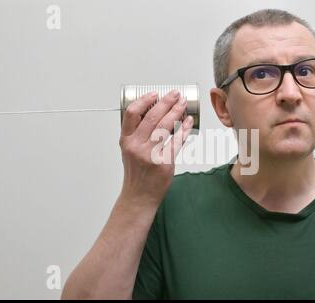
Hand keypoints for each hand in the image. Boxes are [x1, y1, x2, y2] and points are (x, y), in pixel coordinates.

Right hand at [119, 90, 193, 204]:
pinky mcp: (164, 163)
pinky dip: (184, 129)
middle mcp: (136, 146)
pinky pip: (176, 141)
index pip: (132, 113)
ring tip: (183, 103)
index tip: (154, 94)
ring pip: (165, 126)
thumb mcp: (129, 151)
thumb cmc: (137, 173)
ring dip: (176, 111)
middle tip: (175, 94)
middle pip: (152, 117)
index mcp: (126, 140)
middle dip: (166, 102)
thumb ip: (137, 133)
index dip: (144, 100)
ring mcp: (150, 155)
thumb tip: (154, 112)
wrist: (139, 196)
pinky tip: (188, 121)